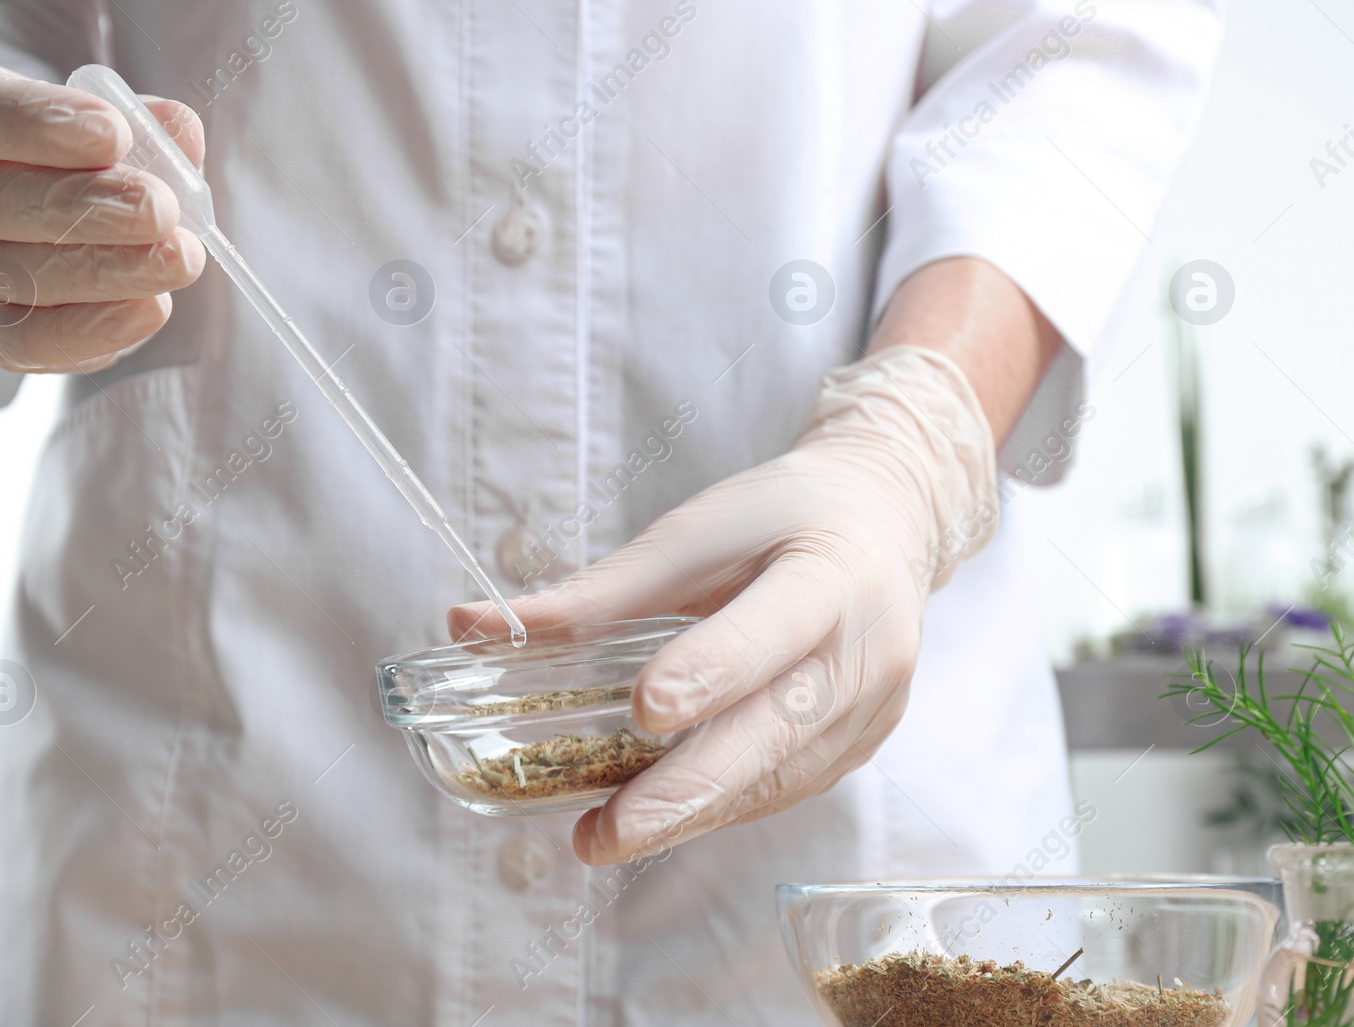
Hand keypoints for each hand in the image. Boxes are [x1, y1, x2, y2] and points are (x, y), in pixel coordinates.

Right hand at [0, 63, 206, 372]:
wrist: (36, 209)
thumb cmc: (73, 154)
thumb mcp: (104, 119)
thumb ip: (142, 123)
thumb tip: (179, 134)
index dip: (40, 125)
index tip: (113, 134)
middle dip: (91, 209)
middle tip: (162, 211)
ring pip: (18, 278)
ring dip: (110, 272)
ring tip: (178, 260)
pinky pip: (32, 341)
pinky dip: (99, 328)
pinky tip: (150, 307)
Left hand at [450, 346, 998, 864]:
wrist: (885, 525)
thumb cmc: (779, 519)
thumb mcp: (693, 533)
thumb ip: (594, 593)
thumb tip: (468, 629)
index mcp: (833, 577)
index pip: (772, 630)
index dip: (711, 671)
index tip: (643, 709)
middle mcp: (866, 653)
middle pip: (776, 729)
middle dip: (687, 788)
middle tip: (608, 829)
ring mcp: (871, 711)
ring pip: (776, 775)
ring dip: (692, 813)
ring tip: (609, 835)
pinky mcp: (859, 747)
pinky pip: (783, 786)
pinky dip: (719, 805)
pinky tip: (660, 819)